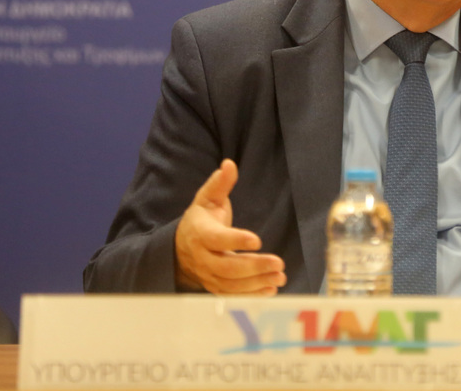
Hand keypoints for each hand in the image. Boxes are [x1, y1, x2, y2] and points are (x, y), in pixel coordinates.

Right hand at [174, 159, 286, 293]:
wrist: (181, 247)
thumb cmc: (201, 219)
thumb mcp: (207, 198)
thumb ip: (220, 184)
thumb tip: (229, 164)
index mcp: (201, 233)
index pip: (217, 239)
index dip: (235, 240)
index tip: (257, 240)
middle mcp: (202, 257)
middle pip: (226, 267)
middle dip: (254, 267)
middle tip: (279, 263)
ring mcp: (207, 275)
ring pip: (230, 284)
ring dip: (256, 283)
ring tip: (280, 277)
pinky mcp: (214, 287)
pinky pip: (231, 295)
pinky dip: (251, 295)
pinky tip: (271, 291)